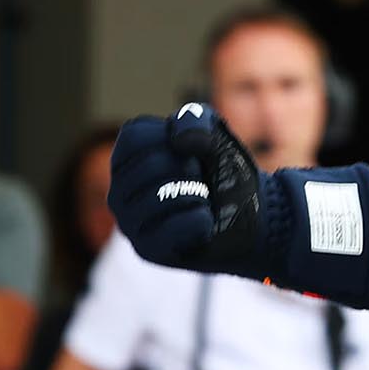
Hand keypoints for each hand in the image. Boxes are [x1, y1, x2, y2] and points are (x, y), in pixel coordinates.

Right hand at [110, 105, 268, 275]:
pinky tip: (204, 222)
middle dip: (191, 168)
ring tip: (201, 201)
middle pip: (151, 165)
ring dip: (198, 194)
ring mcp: (129, 224)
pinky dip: (203, 221)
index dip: (173, 136)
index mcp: (125, 159)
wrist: (251, 211)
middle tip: (201, 179)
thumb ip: (194, 119)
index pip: (134, 136)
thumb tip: (179, 143)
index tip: (191, 149)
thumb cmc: (221, 168)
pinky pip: (177, 227)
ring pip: (163, 197)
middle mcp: (117, 192)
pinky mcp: (147, 251)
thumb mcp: (212, 130)